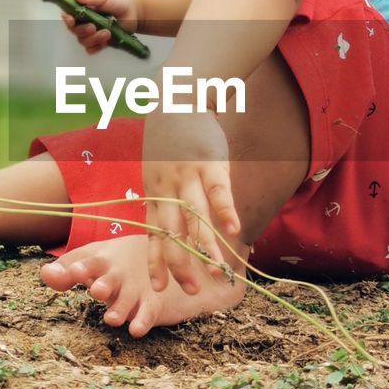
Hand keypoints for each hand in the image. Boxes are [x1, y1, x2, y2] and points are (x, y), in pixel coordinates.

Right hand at [62, 0, 139, 54]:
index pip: (68, 16)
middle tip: (93, 27)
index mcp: (82, 10)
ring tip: (107, 33)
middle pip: (74, 31)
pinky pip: (91, 50)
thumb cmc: (119, 1)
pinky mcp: (100, 43)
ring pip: (83, 41)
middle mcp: (84, 23)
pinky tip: (105, 43)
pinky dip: (96, 48)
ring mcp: (91, 34)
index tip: (72, 20)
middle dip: (82, 30)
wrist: (135, 12)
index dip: (67, 19)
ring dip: (93, 39)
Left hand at [142, 109, 240, 293]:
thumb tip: (176, 227)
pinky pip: (218, 189)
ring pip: (195, 216)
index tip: (159, 287)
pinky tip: (234, 230)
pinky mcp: (210, 161)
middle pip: (173, 232)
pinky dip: (225, 210)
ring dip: (206, 245)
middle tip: (190, 290)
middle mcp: (168, 189)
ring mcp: (188, 175)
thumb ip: (166, 199)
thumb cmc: (169, 140)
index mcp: (156, 194)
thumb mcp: (158, 171)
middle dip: (180, 263)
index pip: (154, 234)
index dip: (157, 261)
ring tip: (218, 270)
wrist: (175, 97)